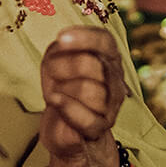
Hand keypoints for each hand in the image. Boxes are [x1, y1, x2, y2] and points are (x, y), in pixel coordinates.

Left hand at [38, 27, 125, 166]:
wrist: (62, 128)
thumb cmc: (60, 88)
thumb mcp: (55, 61)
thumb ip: (62, 49)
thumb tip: (64, 42)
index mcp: (107, 57)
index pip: (105, 41)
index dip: (85, 38)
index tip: (61, 38)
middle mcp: (115, 79)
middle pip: (93, 65)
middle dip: (63, 67)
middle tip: (50, 72)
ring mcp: (111, 105)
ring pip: (91, 91)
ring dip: (63, 89)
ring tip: (56, 92)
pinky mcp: (100, 128)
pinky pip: (88, 118)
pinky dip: (68, 108)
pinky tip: (55, 101)